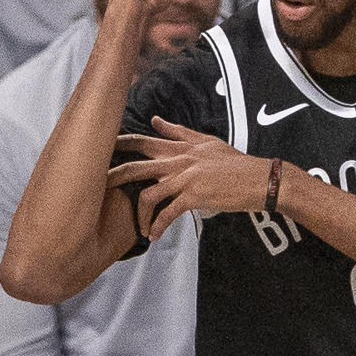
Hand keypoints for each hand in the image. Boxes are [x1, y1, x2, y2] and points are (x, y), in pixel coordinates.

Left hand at [109, 116, 271, 239]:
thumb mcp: (207, 142)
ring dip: (139, 215)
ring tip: (139, 228)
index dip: (119, 144)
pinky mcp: (195, 196)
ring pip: (148, 195)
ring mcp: (186, 178)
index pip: (143, 142)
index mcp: (180, 148)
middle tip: (96, 189)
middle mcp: (179, 161)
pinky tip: (155, 236)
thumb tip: (156, 120)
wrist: (259, 179)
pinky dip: (158, 226)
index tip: (100, 150)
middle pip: (136, 167)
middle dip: (113, 177)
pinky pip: (168, 213)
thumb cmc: (234, 163)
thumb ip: (179, 132)